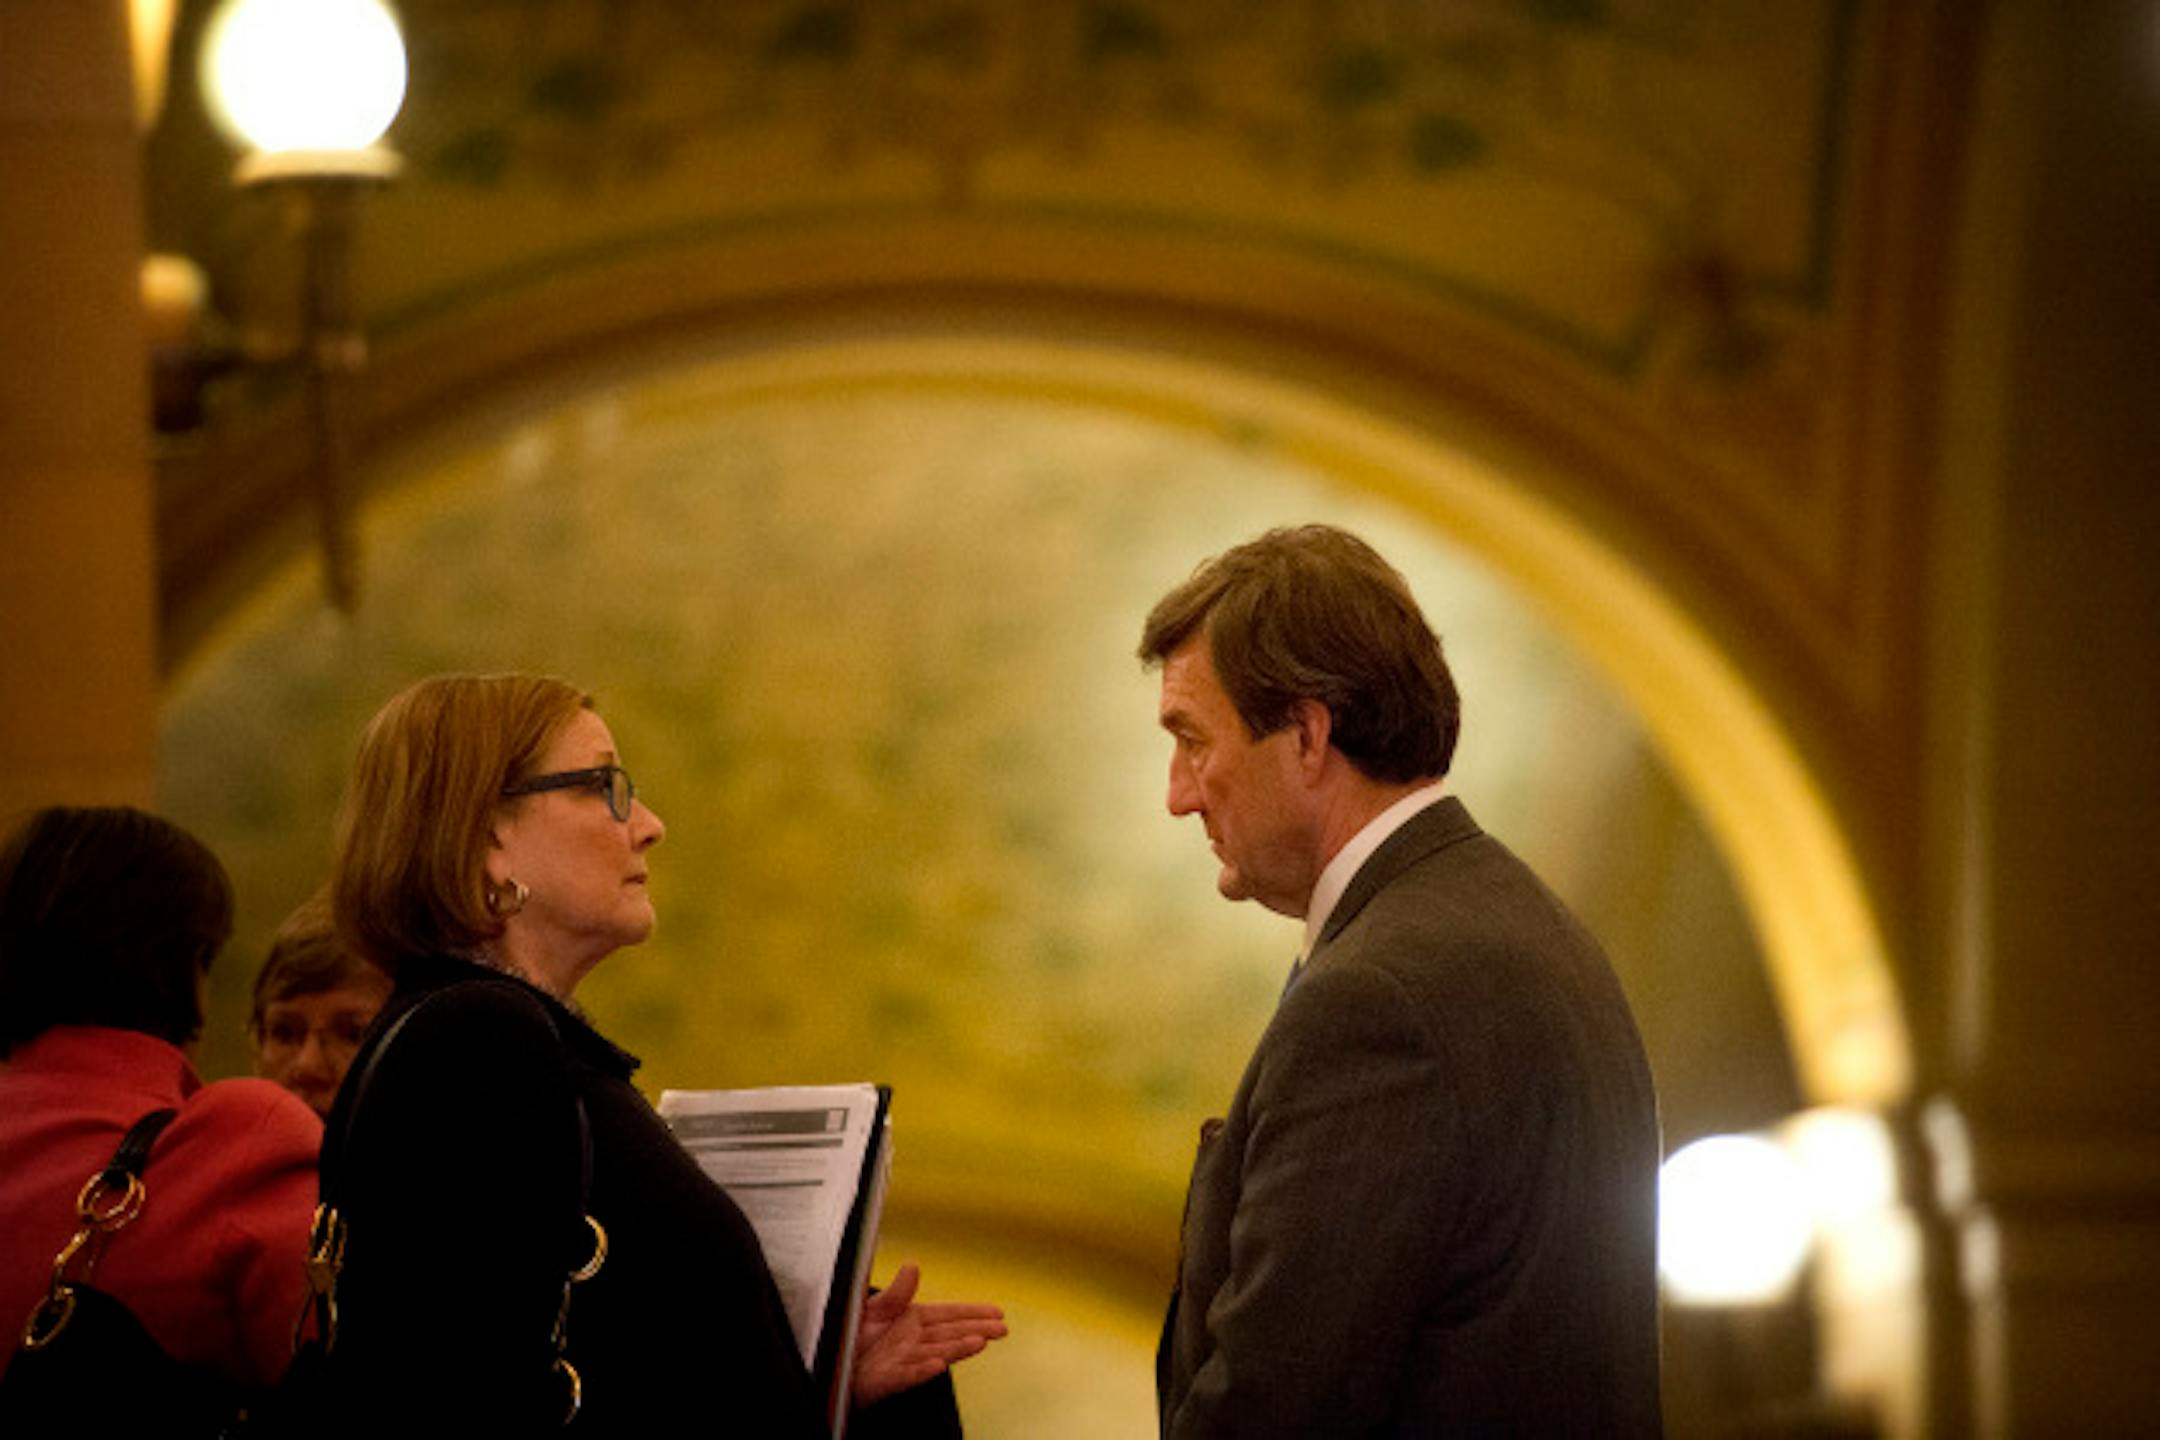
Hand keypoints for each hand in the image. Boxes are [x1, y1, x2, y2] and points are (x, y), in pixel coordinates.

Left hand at [849, 1262, 1007, 1406]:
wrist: (828, 1362)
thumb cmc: (849, 1337)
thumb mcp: (871, 1306)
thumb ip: (895, 1292)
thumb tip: (913, 1265)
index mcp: (910, 1320)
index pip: (948, 1315)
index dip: (973, 1313)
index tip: (997, 1312)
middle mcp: (911, 1341)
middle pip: (949, 1335)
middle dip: (976, 1330)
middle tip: (1002, 1329)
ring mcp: (902, 1362)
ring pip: (935, 1353)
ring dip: (957, 1349)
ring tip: (980, 1342)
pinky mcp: (886, 1381)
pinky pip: (906, 1375)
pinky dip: (922, 1371)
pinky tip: (939, 1365)